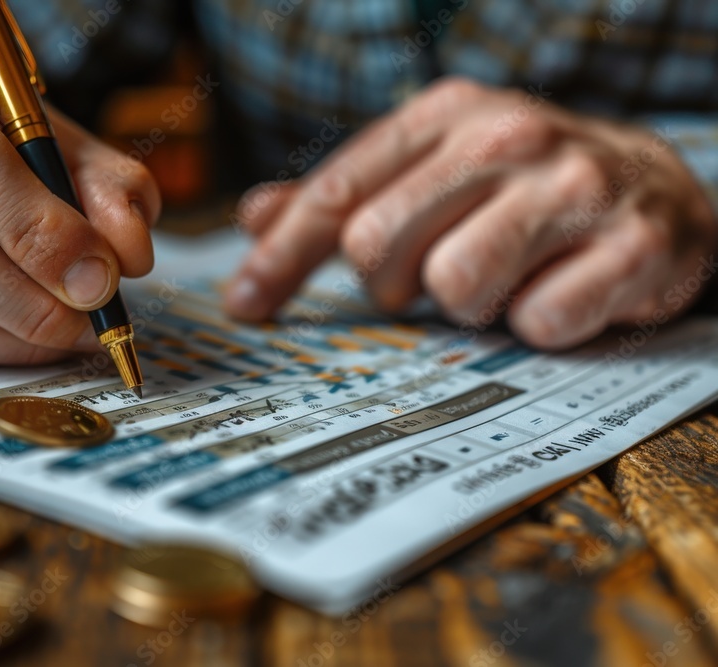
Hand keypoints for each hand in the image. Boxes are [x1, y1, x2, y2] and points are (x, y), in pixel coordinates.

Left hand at [224, 77, 717, 348]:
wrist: (655, 193)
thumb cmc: (522, 189)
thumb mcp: (431, 171)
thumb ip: (345, 194)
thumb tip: (254, 215)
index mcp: (447, 114)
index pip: (336, 195)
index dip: (281, 257)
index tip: (245, 305)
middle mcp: (506, 137)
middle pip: (376, 244)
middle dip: (390, 284)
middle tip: (429, 278)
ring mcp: (573, 188)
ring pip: (453, 285)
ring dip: (468, 306)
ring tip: (501, 281)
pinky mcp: (633, 246)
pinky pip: (539, 322)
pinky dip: (538, 326)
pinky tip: (557, 294)